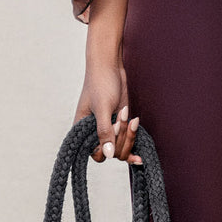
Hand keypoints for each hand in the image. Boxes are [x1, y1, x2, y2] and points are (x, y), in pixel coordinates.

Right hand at [75, 45, 141, 165]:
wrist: (110, 67)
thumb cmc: (101, 84)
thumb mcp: (102, 108)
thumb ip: (104, 131)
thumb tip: (108, 155)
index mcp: (83, 131)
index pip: (97, 154)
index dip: (109, 146)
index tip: (113, 126)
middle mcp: (95, 133)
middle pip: (113, 153)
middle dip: (122, 138)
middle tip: (123, 117)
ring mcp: (109, 129)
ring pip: (122, 147)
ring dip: (129, 135)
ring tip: (131, 117)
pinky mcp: (119, 124)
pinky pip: (128, 139)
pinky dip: (134, 136)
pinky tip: (137, 127)